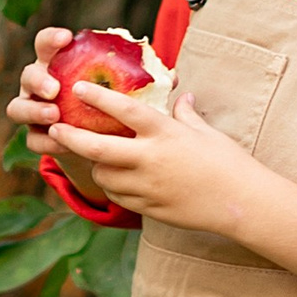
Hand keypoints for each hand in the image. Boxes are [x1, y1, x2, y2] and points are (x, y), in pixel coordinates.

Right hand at [8, 24, 148, 197]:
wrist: (101, 141)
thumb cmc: (113, 107)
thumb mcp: (124, 92)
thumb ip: (140, 81)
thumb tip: (173, 77)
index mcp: (60, 65)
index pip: (48, 44)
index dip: (53, 39)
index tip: (67, 38)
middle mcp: (42, 85)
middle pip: (28, 75)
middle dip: (38, 79)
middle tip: (55, 88)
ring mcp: (34, 111)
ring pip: (18, 108)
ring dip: (34, 110)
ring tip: (55, 115)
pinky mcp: (37, 137)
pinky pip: (33, 139)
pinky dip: (45, 141)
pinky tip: (60, 144)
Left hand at [46, 76, 258, 231]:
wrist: (242, 203)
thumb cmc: (229, 163)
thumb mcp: (208, 133)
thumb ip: (186, 114)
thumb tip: (181, 96)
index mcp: (166, 134)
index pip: (125, 110)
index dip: (98, 98)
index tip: (78, 88)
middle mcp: (151, 160)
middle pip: (98, 148)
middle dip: (71, 138)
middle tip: (54, 129)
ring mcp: (148, 187)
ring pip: (104, 177)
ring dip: (95, 166)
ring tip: (94, 158)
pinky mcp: (149, 208)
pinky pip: (119, 197)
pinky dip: (112, 187)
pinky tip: (116, 180)